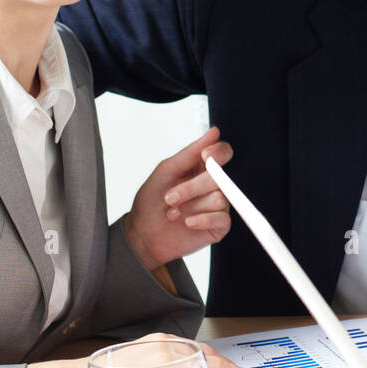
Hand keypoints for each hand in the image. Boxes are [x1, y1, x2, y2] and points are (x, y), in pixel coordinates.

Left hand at [124, 127, 232, 271]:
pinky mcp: (219, 225)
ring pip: (219, 198)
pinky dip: (202, 219)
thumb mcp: (166, 171)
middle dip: (191, 188)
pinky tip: (187, 222)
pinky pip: (221, 218)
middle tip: (170, 198)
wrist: (143, 235)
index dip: (218, 152)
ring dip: (191, 206)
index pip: (223, 153)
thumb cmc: (151, 202)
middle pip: (218, 177)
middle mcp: (213, 185)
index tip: (205, 156)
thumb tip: (213, 133)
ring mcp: (218, 206)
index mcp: (201, 169)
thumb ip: (190, 153)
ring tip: (174, 213)